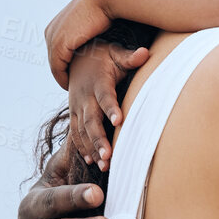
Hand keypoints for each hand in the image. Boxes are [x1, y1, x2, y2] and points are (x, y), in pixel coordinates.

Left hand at [45, 0, 128, 86]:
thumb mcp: (91, 20)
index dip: (64, 65)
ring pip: (55, 65)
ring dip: (62, 78)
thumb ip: (87, 30)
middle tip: (73, 85)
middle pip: (54, 59)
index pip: (56, 51)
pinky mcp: (60, 45)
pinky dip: (63, 79)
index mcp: (56, 25)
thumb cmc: (105, 6)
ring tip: (73, 88)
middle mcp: (50, 31)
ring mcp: (53, 38)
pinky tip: (71, 86)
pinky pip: (58, 68)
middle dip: (62, 72)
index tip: (74, 76)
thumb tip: (93, 36)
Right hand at [67, 42, 147, 170]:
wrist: (75, 56)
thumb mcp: (116, 52)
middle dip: (98, 139)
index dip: (111, 108)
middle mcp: (84, 96)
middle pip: (90, 120)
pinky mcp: (73, 113)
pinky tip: (90, 161)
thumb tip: (144, 53)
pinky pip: (75, 133)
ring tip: (103, 165)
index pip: (105, 96)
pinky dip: (82, 147)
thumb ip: (129, 57)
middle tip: (108, 156)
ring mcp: (76, 106)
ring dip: (91, 148)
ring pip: (81, 130)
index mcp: (97, 81)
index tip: (119, 121)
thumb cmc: (103, 56)